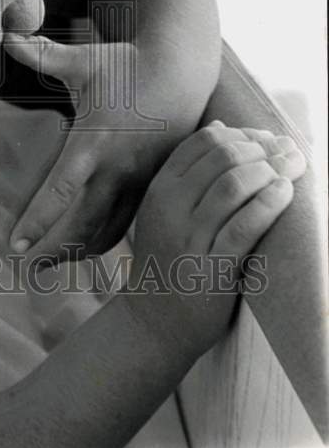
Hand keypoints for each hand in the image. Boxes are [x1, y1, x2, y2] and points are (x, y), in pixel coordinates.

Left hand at [3, 33, 174, 259]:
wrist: (181, 71)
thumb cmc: (125, 65)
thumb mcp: (82, 60)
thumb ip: (40, 54)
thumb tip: (5, 32)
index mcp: (94, 143)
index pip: (60, 193)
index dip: (37, 222)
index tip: (14, 245)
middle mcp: (118, 169)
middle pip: (84, 226)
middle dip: (55, 252)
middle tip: (26, 270)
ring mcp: (140, 180)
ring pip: (110, 231)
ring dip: (81, 251)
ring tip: (52, 266)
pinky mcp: (154, 184)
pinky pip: (129, 221)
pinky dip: (108, 239)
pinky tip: (90, 249)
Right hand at [122, 120, 306, 356]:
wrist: (154, 320)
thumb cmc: (168, 257)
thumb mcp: (165, 208)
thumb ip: (188, 171)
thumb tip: (221, 127)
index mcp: (159, 188)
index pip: (203, 142)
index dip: (242, 134)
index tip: (267, 138)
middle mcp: (170, 208)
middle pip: (222, 158)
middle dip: (262, 148)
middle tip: (288, 150)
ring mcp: (189, 237)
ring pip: (233, 186)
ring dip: (270, 170)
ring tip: (292, 168)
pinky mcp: (210, 268)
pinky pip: (243, 227)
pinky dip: (268, 204)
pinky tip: (285, 193)